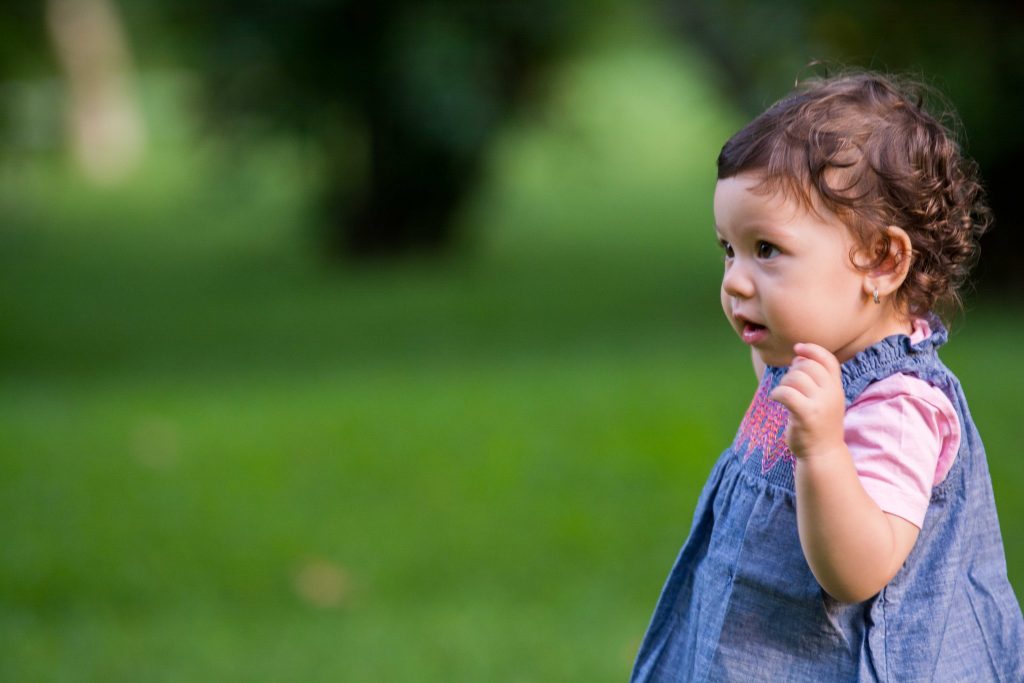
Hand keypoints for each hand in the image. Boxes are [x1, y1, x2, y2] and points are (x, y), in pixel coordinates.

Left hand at [769, 343, 845, 458]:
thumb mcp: (824, 399)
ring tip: (782, 394)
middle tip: (788, 384)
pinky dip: (776, 393)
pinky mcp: (807, 415)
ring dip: (783, 383)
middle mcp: (832, 393)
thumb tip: (799, 356)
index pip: (828, 359)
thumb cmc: (818, 425)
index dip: (812, 349)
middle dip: (792, 370)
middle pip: (807, 366)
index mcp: (837, 388)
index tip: (797, 348)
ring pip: (795, 378)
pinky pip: (786, 393)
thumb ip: (816, 379)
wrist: (823, 454)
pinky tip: (775, 399)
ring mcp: (821, 404)